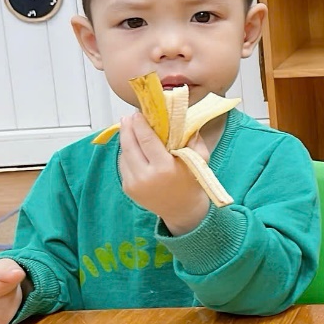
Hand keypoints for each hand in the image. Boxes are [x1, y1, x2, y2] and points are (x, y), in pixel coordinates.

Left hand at [118, 112, 210, 235]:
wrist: (183, 210)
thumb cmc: (192, 182)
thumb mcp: (200, 159)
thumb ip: (193, 139)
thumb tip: (183, 120)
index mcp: (164, 168)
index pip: (146, 140)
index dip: (140, 124)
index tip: (138, 113)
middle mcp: (146, 176)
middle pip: (130, 145)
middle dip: (127, 128)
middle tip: (128, 117)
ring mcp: (134, 184)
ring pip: (124, 155)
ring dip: (125, 140)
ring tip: (128, 128)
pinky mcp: (128, 189)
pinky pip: (123, 165)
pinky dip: (126, 153)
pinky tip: (131, 146)